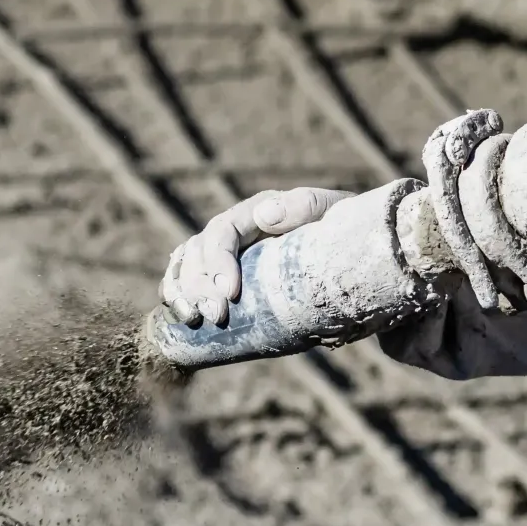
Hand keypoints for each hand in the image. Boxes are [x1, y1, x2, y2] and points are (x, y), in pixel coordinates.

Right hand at [159, 187, 353, 326]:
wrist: (350, 255)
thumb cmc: (342, 233)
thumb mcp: (334, 213)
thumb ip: (307, 206)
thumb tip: (265, 213)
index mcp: (256, 212)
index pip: (223, 231)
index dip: (220, 261)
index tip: (230, 292)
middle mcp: (233, 229)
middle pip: (198, 251)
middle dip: (200, 285)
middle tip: (217, 316)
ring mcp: (222, 253)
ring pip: (185, 265)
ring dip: (183, 292)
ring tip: (194, 319)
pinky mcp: (218, 276)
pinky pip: (184, 280)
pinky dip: (176, 296)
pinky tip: (183, 315)